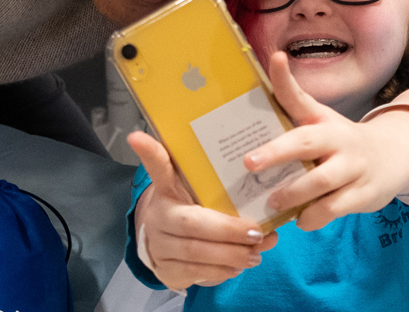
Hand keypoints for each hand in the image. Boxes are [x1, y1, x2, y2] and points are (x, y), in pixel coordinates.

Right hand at [127, 131, 276, 290]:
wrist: (165, 245)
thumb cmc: (191, 213)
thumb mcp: (201, 196)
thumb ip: (233, 202)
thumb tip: (271, 226)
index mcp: (166, 190)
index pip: (158, 168)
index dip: (150, 153)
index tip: (137, 136)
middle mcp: (158, 215)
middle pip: (192, 222)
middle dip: (229, 230)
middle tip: (257, 232)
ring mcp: (159, 245)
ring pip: (197, 251)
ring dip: (232, 254)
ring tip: (255, 253)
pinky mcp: (165, 270)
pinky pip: (196, 272)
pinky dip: (222, 271)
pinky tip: (238, 266)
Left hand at [245, 53, 408, 230]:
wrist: (392, 157)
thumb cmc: (340, 141)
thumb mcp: (318, 122)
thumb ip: (290, 109)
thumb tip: (257, 92)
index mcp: (322, 120)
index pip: (300, 96)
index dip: (284, 78)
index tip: (276, 58)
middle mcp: (339, 139)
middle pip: (307, 142)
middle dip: (276, 152)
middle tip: (249, 163)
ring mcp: (354, 166)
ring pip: (321, 181)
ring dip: (293, 194)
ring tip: (272, 201)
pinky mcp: (364, 194)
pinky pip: (334, 208)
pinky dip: (313, 216)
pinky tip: (301, 218)